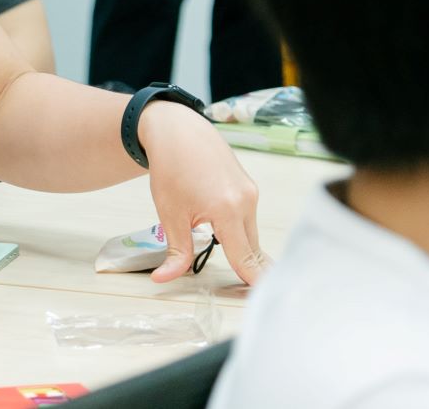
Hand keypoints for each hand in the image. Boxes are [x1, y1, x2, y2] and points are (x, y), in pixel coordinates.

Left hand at [138, 102, 266, 286]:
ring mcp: (251, 191)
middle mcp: (247, 201)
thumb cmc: (171, 168)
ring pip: (250, 233)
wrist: (178, 130)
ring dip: (238, 246)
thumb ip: (176, 251)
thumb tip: (164, 279)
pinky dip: (238, 229)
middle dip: (246, 268)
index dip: (254, 282)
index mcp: (228, 210)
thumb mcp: (169, 214)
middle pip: (251, 249)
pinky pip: (248, 218)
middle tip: (246, 291)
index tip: (264, 299)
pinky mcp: (249, 185)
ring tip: (221, 249)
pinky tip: (221, 225)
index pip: (246, 258)